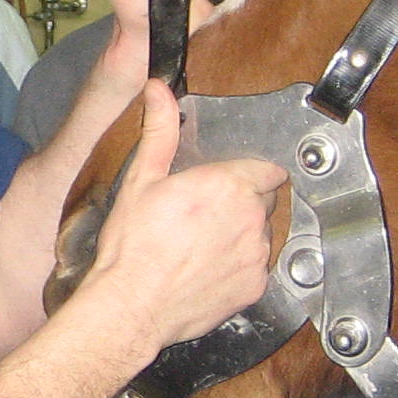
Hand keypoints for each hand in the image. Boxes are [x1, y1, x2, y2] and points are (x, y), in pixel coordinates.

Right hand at [81, 81, 285, 349]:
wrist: (131, 306)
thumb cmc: (132, 247)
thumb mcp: (141, 180)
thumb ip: (159, 132)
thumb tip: (158, 91)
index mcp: (227, 185)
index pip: (267, 170)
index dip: (249, 173)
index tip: (232, 180)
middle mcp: (250, 219)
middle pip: (264, 202)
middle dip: (242, 203)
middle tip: (206, 213)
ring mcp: (256, 256)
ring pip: (261, 236)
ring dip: (242, 235)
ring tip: (202, 244)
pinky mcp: (255, 287)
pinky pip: (257, 269)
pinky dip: (239, 267)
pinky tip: (207, 269)